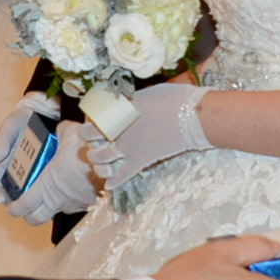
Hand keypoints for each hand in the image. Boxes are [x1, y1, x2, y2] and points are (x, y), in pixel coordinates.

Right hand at [0, 94, 96, 222]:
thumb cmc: (20, 121)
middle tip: (21, 208)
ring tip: (38, 205)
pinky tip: (53, 196)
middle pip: (12, 195)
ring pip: (29, 194)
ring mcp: (31, 175)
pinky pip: (46, 186)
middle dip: (15, 204)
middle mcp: (15, 174)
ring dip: (32, 202)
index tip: (1, 199)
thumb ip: (1, 142)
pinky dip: (48, 192)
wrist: (41, 113)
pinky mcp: (46, 173)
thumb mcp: (9, 128)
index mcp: (1, 167)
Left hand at [83, 83, 207, 190]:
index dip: (90, 120)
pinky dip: (114, 181)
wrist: (191, 115)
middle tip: (95, 141)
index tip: (94, 122)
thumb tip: (126, 105)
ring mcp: (127, 146)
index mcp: (118, 110)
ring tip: (99, 161)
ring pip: (100, 158)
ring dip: (96, 160)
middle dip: (88, 140)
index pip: (92, 116)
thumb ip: (130, 102)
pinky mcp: (140, 160)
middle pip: (89, 138)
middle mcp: (117, 129)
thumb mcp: (145, 93)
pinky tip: (109, 186)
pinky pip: (122, 175)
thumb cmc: (172, 98)